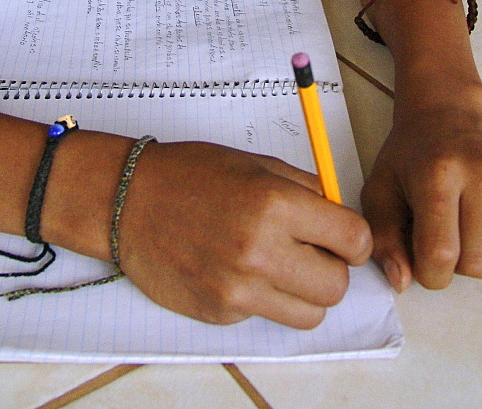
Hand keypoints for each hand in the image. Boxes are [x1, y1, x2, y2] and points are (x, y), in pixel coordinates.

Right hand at [117, 140, 371, 326]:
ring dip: (303, 292)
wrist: (127, 201)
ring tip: (279, 265)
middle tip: (310, 251)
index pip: (354, 239)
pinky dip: (263, 298)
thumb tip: (341, 211)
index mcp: (275, 203)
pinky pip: (266, 316)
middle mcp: (261, 250)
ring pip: (310, 314)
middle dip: (331, 268)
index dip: (353, 238)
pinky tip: (237, 270)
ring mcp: (238, 289)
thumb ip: (305, 189)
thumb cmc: (190, 175)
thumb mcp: (255, 164)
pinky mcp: (220, 314)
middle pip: (337, 286)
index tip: (341, 235)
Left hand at [361, 102, 481, 291]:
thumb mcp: (380, 190)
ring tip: (470, 228)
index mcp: (438, 176)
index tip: (422, 256)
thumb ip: (383, 239)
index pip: (440, 256)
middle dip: (457, 265)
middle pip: (479, 265)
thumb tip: (402, 282)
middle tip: (446, 234)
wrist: (447, 112)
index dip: (429, 273)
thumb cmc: (411, 156)